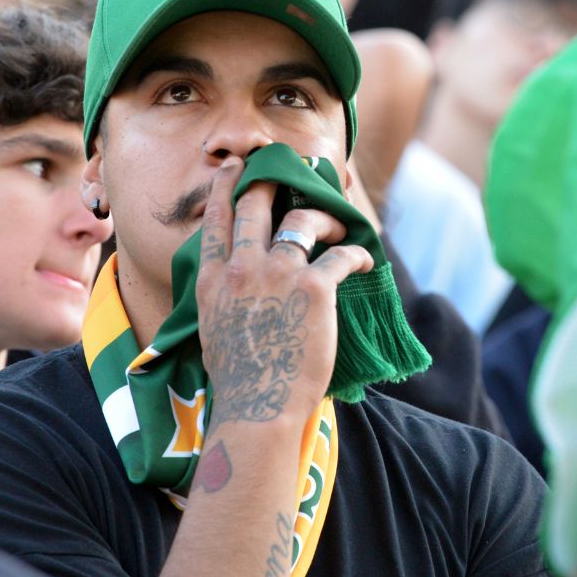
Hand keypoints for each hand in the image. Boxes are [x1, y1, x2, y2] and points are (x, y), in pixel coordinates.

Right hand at [196, 156, 373, 428]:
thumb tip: (231, 290)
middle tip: (286, 170)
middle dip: (271, 180)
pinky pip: (341, 255)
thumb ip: (220, 299)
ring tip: (339, 223)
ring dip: (324, 215)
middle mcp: (242, 268)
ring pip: (302, 219)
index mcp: (214, 280)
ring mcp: (278, 274)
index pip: (217, 221)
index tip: (234, 169)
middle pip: (256, 204)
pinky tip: (365, 258)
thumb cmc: (236, 381)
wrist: (256, 407)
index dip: (225, 188)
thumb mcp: (210, 330)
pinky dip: (357, 253)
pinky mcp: (314, 288)